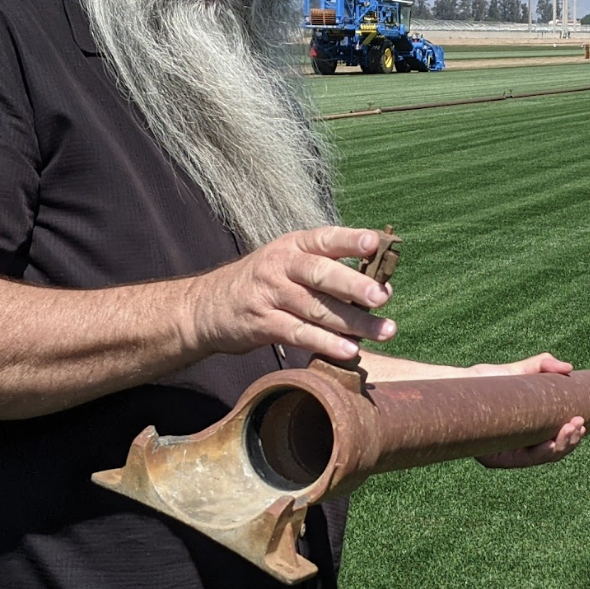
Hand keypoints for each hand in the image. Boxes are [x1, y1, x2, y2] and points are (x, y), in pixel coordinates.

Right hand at [183, 226, 394, 362]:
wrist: (205, 306)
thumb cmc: (262, 283)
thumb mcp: (287, 262)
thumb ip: (326, 267)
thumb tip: (380, 283)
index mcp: (293, 245)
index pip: (325, 238)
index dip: (350, 240)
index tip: (375, 243)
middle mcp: (282, 266)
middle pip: (321, 274)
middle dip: (354, 285)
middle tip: (382, 297)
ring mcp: (270, 295)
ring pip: (316, 308)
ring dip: (353, 322)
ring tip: (384, 332)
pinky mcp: (262, 324)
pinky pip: (299, 334)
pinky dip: (326, 343)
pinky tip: (349, 350)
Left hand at [464, 352, 586, 468]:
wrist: (460, 385)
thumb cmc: (487, 380)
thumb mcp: (520, 371)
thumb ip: (543, 365)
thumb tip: (569, 368)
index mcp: (527, 433)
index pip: (554, 441)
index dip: (572, 438)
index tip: (583, 423)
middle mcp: (517, 448)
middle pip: (552, 453)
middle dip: (569, 441)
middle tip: (579, 424)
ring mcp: (506, 456)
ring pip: (541, 459)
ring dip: (560, 447)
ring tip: (570, 429)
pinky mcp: (493, 459)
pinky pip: (522, 460)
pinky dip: (540, 454)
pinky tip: (551, 444)